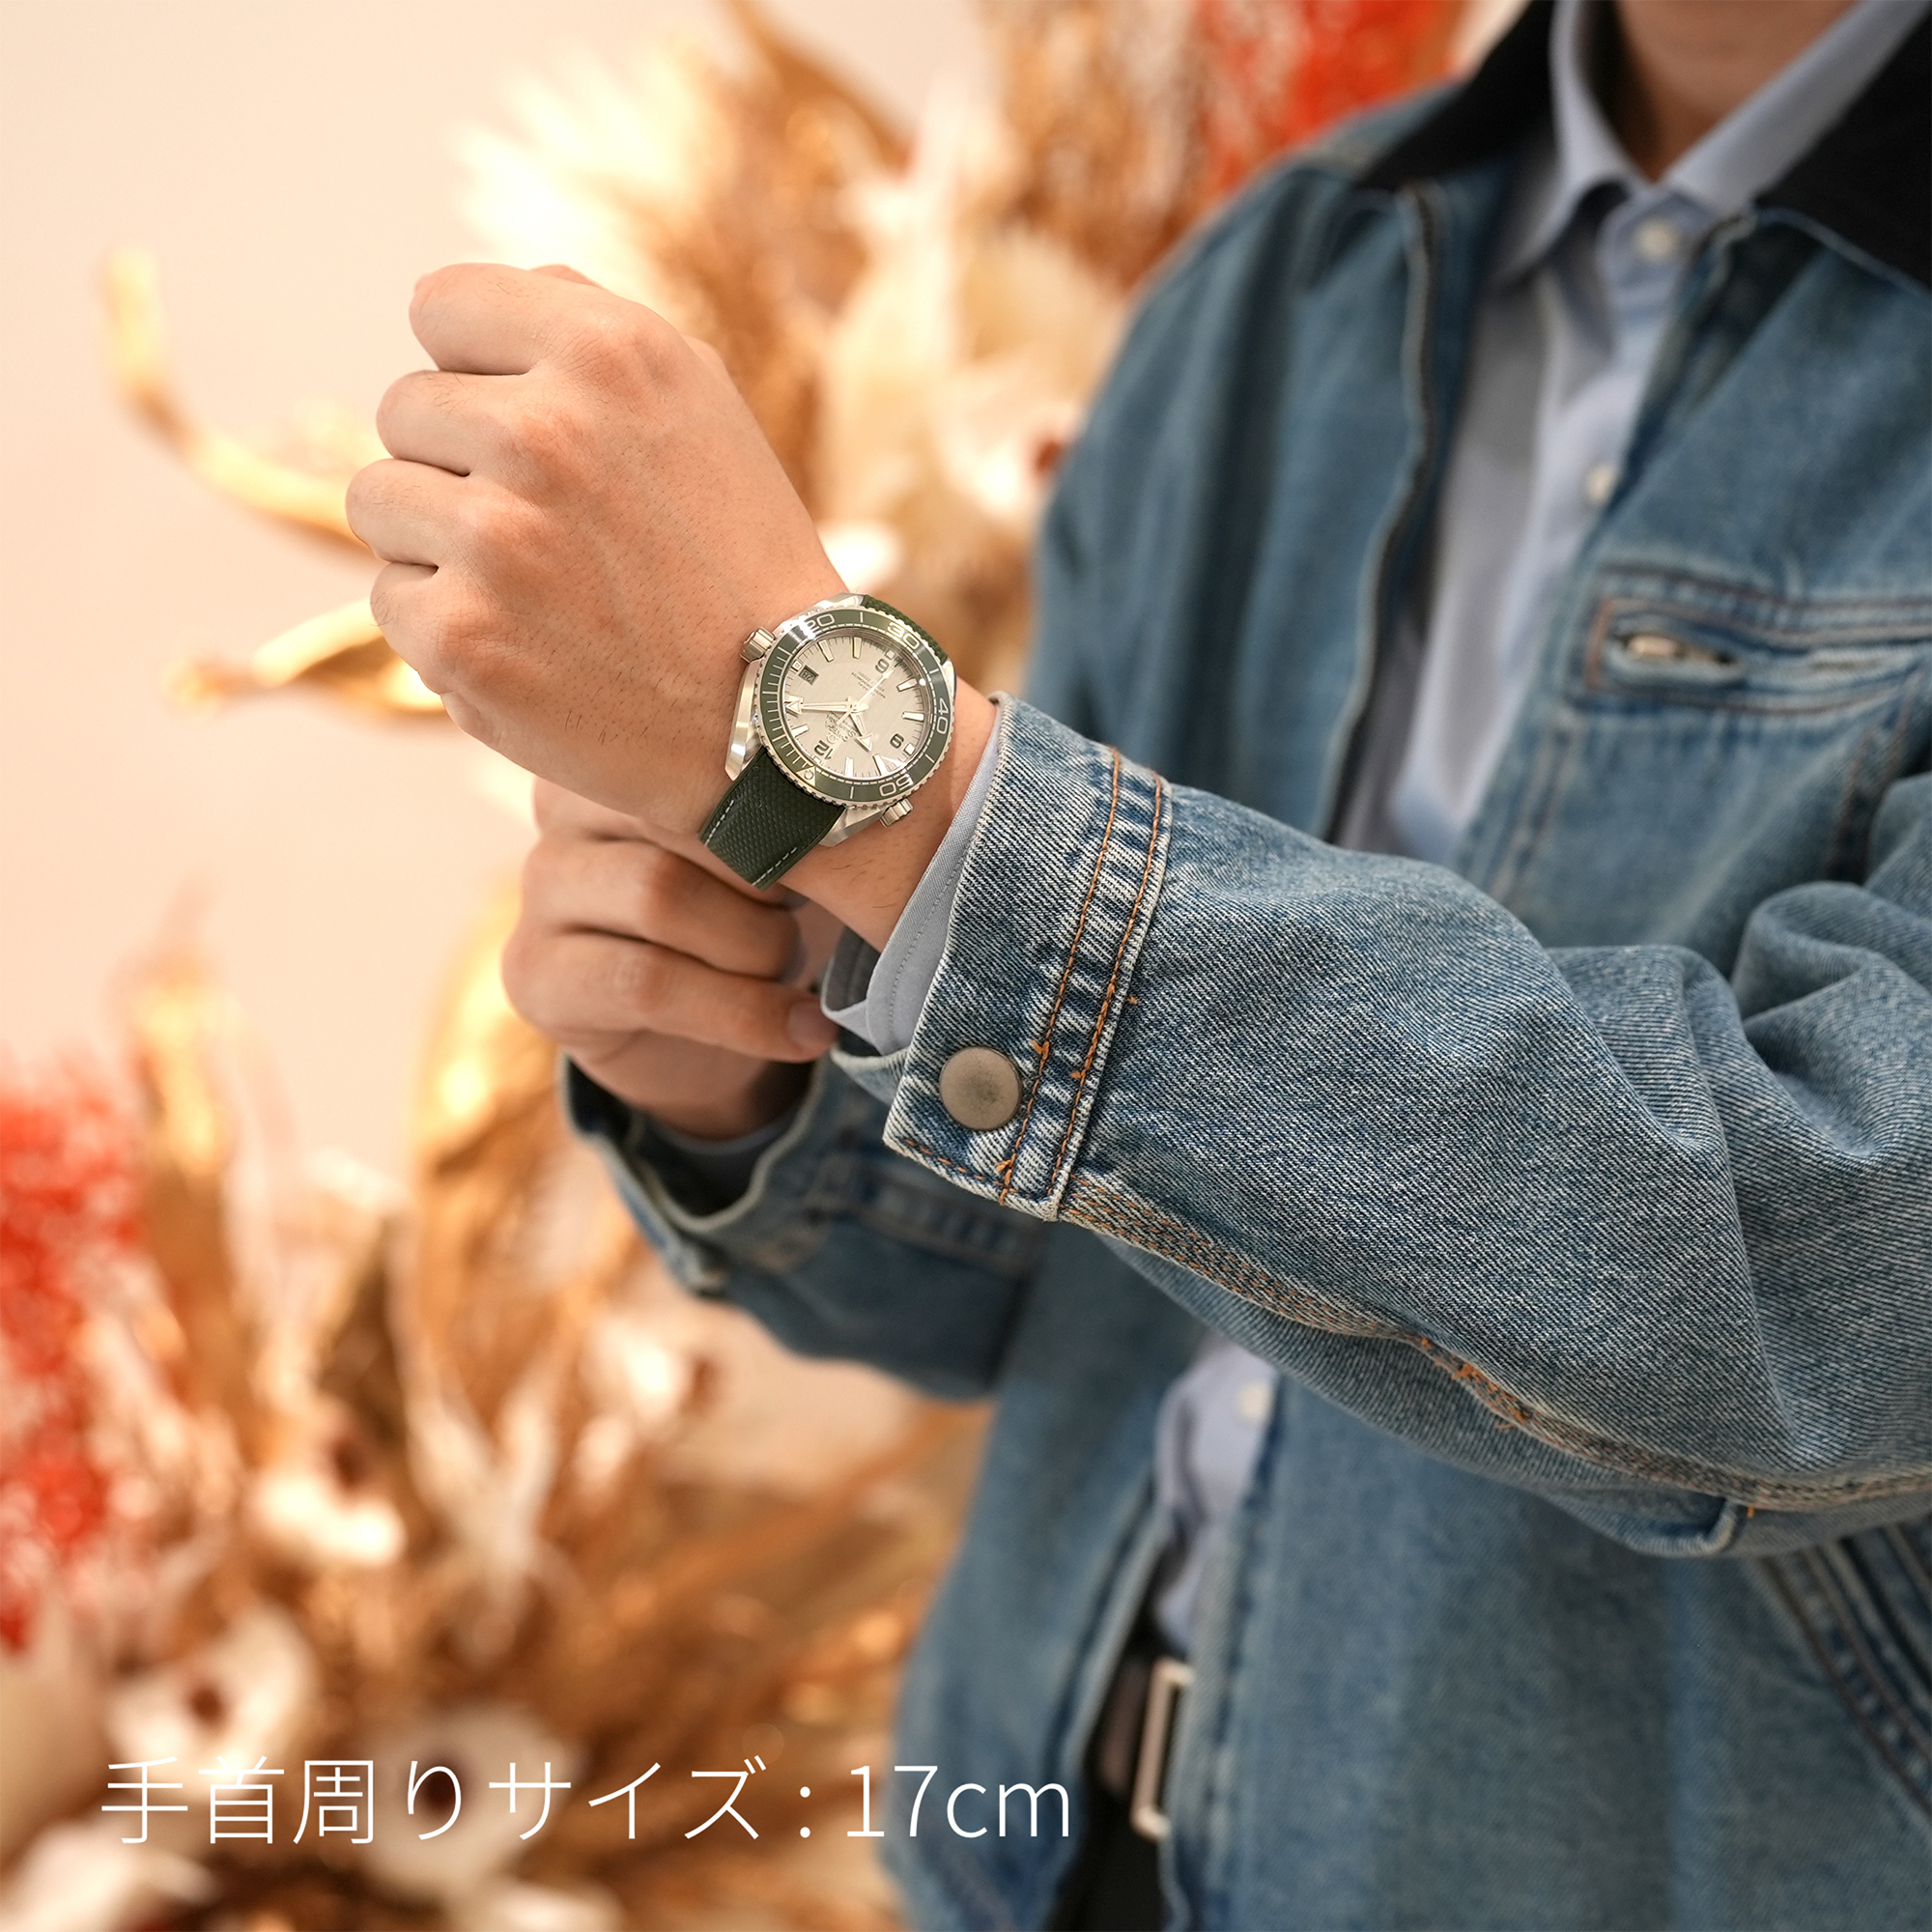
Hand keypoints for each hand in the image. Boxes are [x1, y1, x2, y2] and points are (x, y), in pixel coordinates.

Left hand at [350, 260, 997, 949]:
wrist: (782, 720)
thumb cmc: (735, 558)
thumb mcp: (697, 402)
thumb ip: (581, 327)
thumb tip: (447, 309)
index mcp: (608, 353)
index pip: (441, 307)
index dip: (478, 371)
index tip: (529, 431)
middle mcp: (547, 432)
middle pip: (405, 409)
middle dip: (461, 467)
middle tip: (553, 534)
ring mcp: (496, 537)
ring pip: (382, 502)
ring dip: (440, 547)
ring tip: (540, 592)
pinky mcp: (460, 635)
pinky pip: (392, 600)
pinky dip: (446, 631)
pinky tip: (532, 650)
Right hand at [502, 779, 843, 1139]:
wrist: (711, 1044)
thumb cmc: (757, 920)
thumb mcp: (788, 857)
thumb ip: (796, 811)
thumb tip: (853, 799)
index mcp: (628, 754)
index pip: (700, 750)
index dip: (781, 803)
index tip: (839, 842)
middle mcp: (563, 807)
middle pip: (678, 815)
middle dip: (770, 877)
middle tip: (811, 912)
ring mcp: (540, 889)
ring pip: (661, 896)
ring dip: (758, 945)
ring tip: (795, 966)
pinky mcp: (536, 975)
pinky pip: (647, 985)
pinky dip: (746, 1014)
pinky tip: (804, 1030)